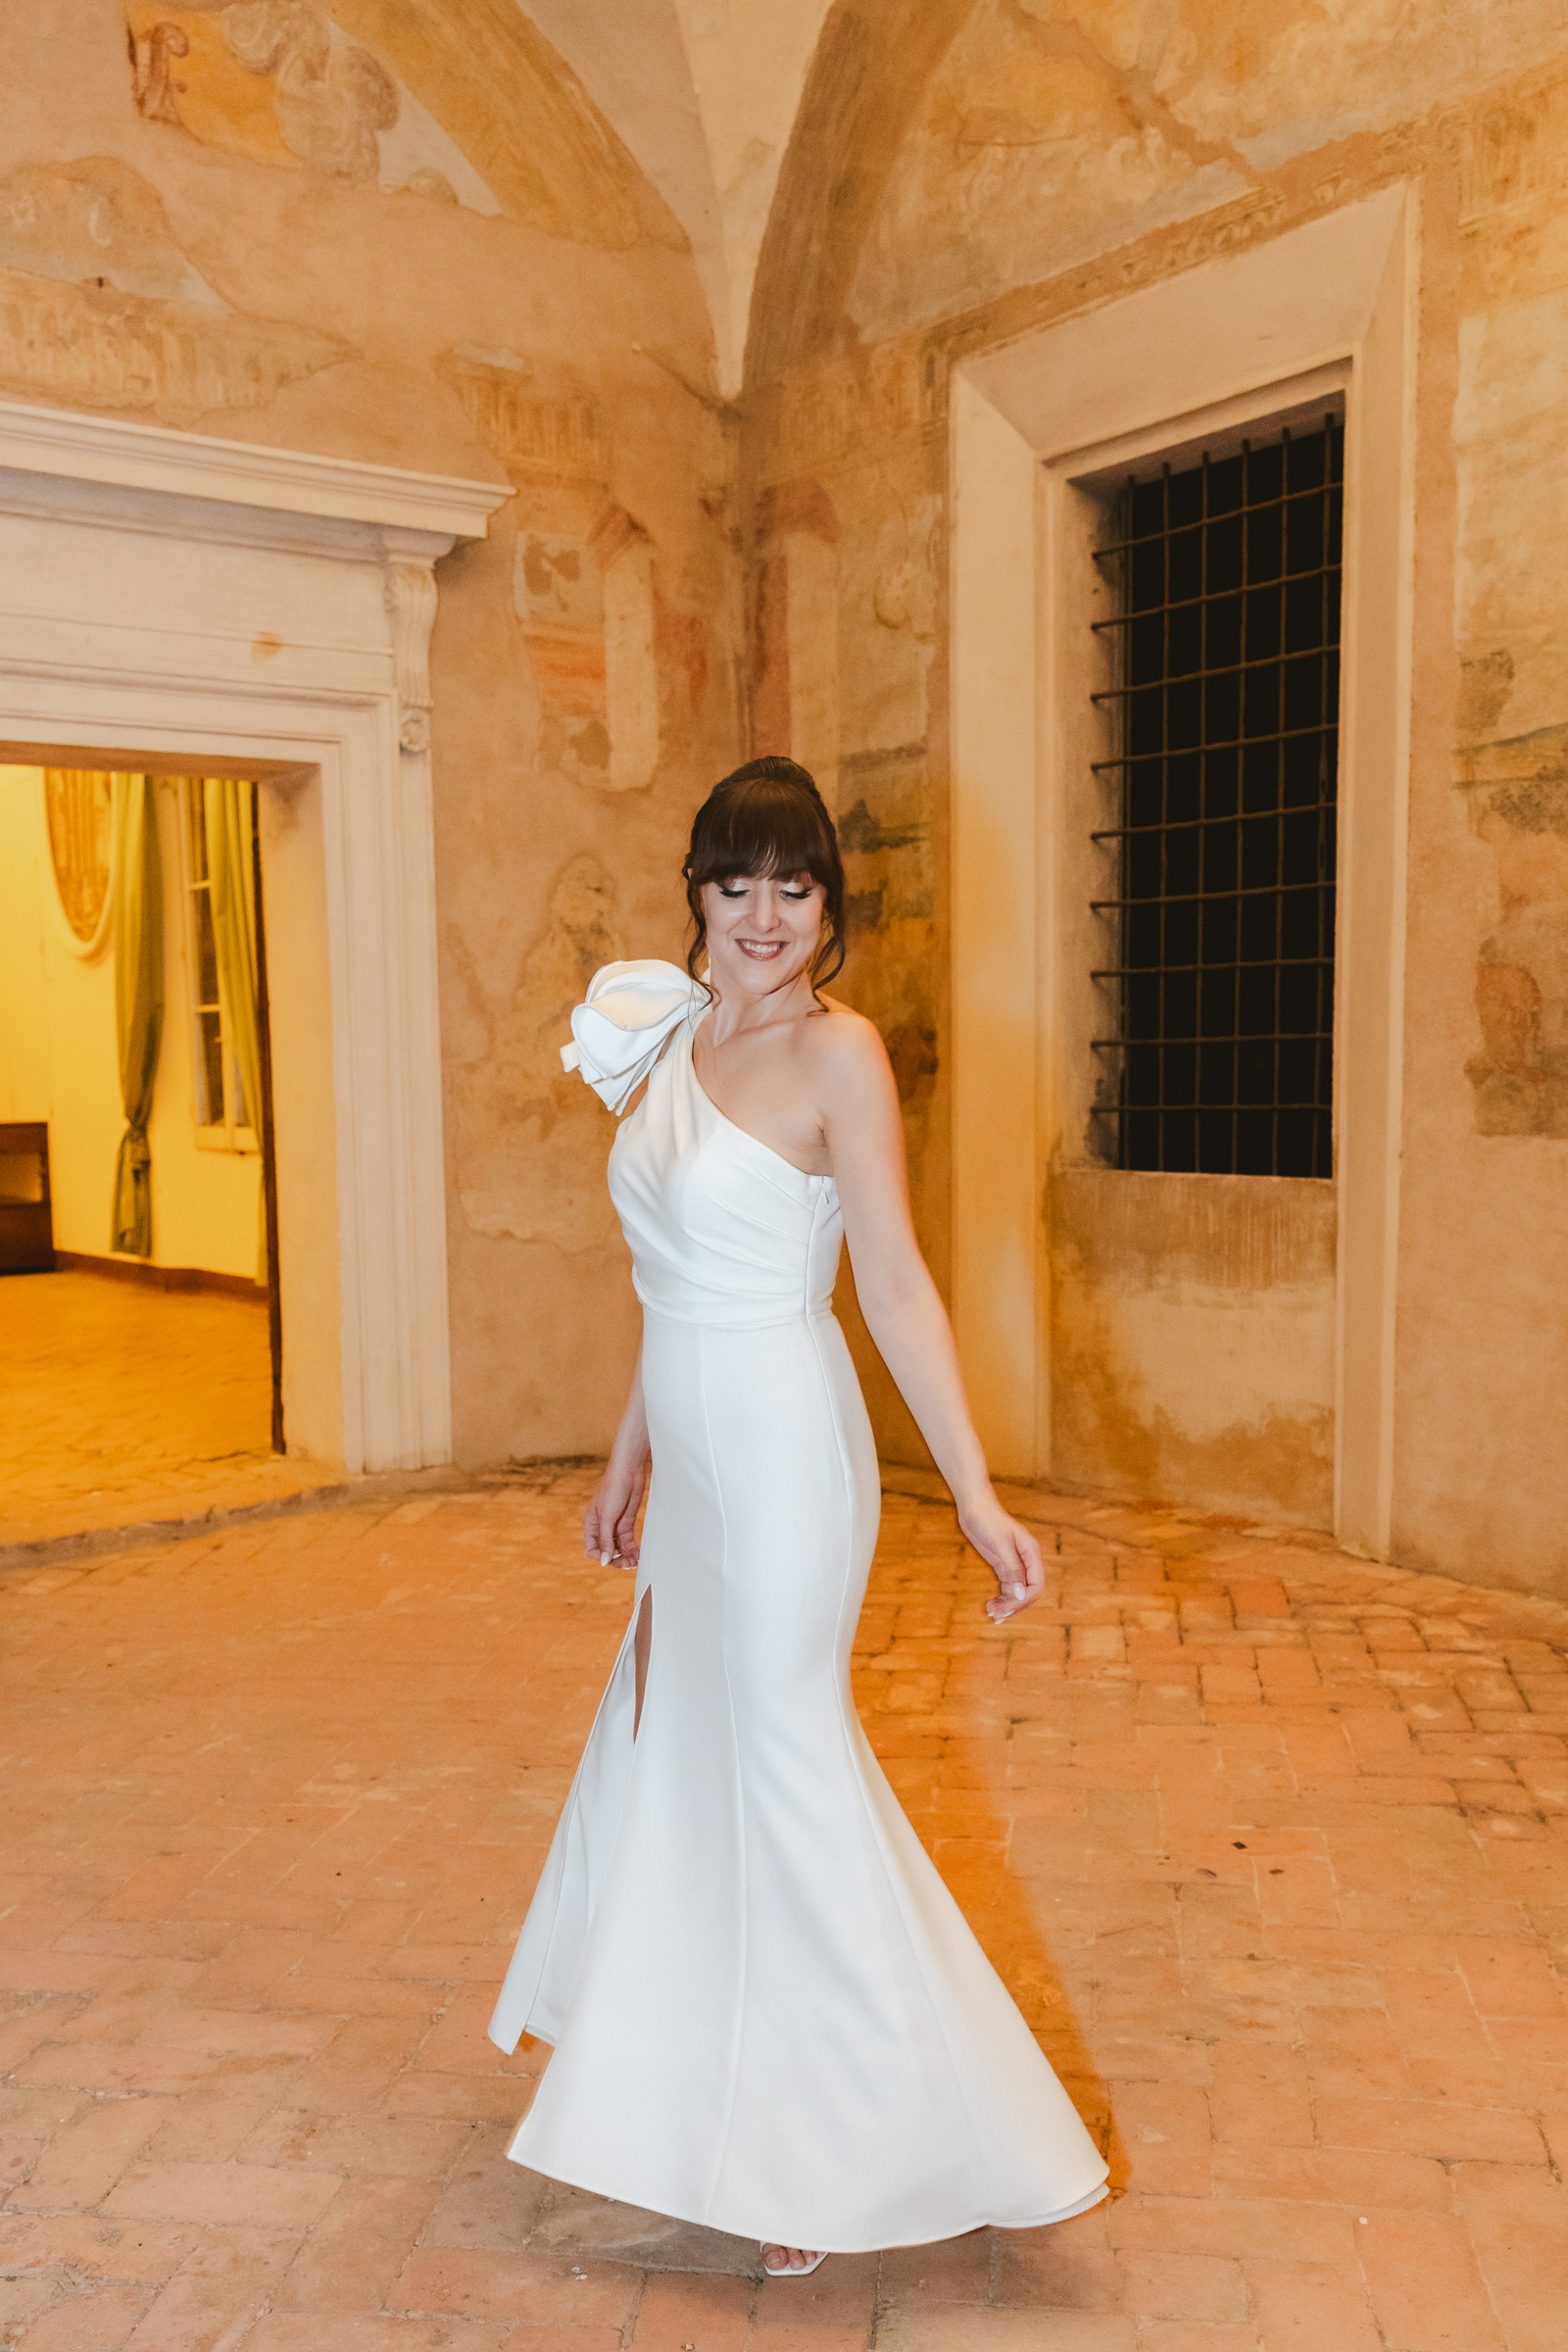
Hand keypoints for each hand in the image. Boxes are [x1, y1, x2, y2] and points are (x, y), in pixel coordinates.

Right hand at [585, 1455, 647, 1568]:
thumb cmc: (613, 1490)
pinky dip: (633, 1549)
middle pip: (606, 1551)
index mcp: (590, 1525)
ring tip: (635, 1562)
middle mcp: (601, 1527)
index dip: (602, 1557)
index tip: (614, 1558)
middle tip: (629, 1564)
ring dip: (626, 1556)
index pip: (592, 1549)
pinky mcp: (626, 1522)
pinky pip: (628, 1541)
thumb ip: (606, 1540)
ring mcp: (614, 1525)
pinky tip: (639, 1555)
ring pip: (618, 1548)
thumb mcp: (607, 1517)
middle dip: (616, 1559)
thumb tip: (604, 1562)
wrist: (629, 1472)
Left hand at [957, 1490, 1045, 1621]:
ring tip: (991, 1613)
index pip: (1036, 1585)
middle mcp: (1026, 1561)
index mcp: (1031, 1553)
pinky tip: (991, 1604)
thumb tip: (1019, 1594)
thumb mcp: (1000, 1544)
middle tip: (996, 1615)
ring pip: (1017, 1592)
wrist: (973, 1506)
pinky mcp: (1002, 1565)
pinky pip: (1007, 1587)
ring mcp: (1014, 1564)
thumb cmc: (988, 1520)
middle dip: (1015, 1605)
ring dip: (1007, 1604)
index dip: (1024, 1600)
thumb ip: (1012, 1569)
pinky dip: (1001, 1597)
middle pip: (1028, 1592)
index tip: (1007, 1607)